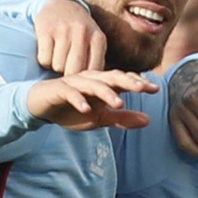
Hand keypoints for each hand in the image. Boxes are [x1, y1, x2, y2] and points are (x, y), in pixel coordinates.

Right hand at [27, 70, 156, 130]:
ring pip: (93, 85)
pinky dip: (78, 100)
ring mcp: (74, 83)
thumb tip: (148, 120)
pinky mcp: (59, 90)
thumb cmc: (72, 110)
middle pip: (112, 77)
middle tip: (143, 88)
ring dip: (106, 93)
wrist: (41, 107)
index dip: (139, 83)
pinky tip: (86, 110)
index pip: (123, 80)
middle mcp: (90, 79)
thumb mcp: (100, 118)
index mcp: (102, 84)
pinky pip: (70, 93)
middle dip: (128, 82)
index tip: (155, 89)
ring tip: (119, 104)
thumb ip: (122, 118)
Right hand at [36, 0, 108, 74]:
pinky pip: (45, 59)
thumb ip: (98, 63)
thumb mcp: (95, 43)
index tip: (81, 79)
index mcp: (98, 40)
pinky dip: (45, 61)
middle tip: (67, 69)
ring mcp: (64, 31)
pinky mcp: (46, 30)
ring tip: (59, 57)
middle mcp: (82, 33)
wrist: (63, 5)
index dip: (86, 80)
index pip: (93, 72)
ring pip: (58, 67)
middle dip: (69, 75)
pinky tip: (49, 52)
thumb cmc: (80, 33)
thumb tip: (97, 88)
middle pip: (74, 71)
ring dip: (56, 67)